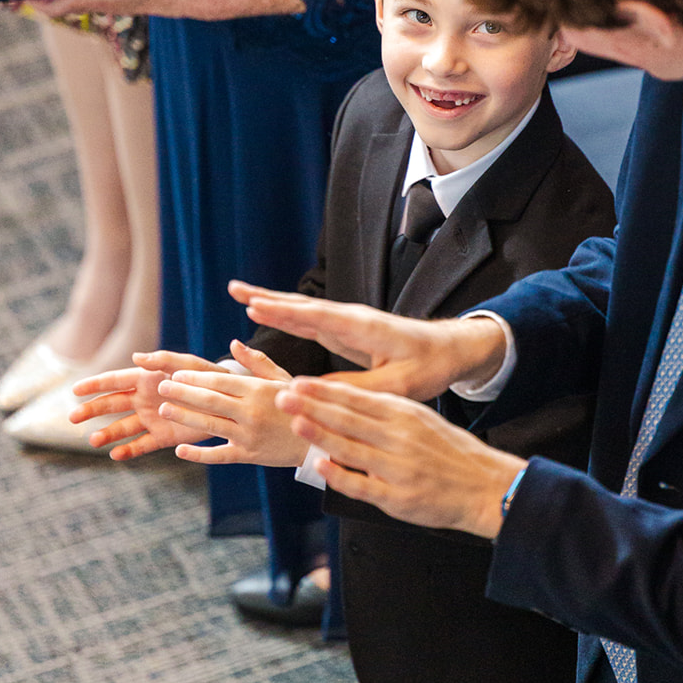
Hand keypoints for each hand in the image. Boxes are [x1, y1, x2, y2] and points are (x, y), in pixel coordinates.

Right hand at [70, 350, 217, 458]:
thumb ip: (163, 360)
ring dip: (107, 433)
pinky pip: (141, 445)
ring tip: (92, 441)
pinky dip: (128, 451)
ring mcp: (151, 418)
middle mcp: (144, 398)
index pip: (114, 381)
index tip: (74, 390)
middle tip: (72, 418)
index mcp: (146, 378)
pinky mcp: (163, 436)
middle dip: (91, 410)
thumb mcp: (188, 365)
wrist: (228, 402)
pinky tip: (116, 455)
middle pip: (111, 405)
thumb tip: (135, 356)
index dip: (94, 385)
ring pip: (122, 427)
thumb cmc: (208, 377)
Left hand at [156, 342, 305, 466]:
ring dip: (184, 417)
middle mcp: (251, 412)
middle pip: (210, 401)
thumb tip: (233, 343)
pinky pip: (219, 455)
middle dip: (183, 393)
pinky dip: (198, 454)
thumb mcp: (282, 379)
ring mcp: (248, 436)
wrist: (318, 441)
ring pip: (210, 426)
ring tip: (163, 409)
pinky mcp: (248, 456)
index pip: (220, 381)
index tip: (176, 373)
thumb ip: (257, 362)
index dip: (196, 377)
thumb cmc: (299, 404)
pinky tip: (179, 450)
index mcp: (257, 390)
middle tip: (161, 386)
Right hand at [230, 280, 506, 400]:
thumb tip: (319, 394)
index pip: (318, 317)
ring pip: (301, 310)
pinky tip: (268, 311)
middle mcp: (350, 318)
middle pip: (302, 306)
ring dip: (271, 301)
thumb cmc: (428, 366)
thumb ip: (360, 387)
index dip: (286, 313)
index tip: (255, 305)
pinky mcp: (345, 329)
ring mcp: (346, 321)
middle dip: (268, 297)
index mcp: (363, 327)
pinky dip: (285, 314)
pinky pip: (308, 320)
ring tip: (240, 293)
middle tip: (233, 288)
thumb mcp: (398, 384)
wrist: (448, 349)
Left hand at [276, 378, 524, 538]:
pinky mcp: (398, 497)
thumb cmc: (447, 451)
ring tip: (295, 422)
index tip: (297, 382)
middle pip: (348, 418)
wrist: (484, 485)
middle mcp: (400, 436)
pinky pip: (362, 485)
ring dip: (321, 434)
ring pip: (352, 447)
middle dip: (312, 406)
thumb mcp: (420, 420)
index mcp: (404, 414)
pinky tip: (319, 466)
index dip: (324, 390)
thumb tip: (343, 403)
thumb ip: (384, 413)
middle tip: (283, 396)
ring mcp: (398, 467)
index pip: (357, 398)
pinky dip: (339, 475)